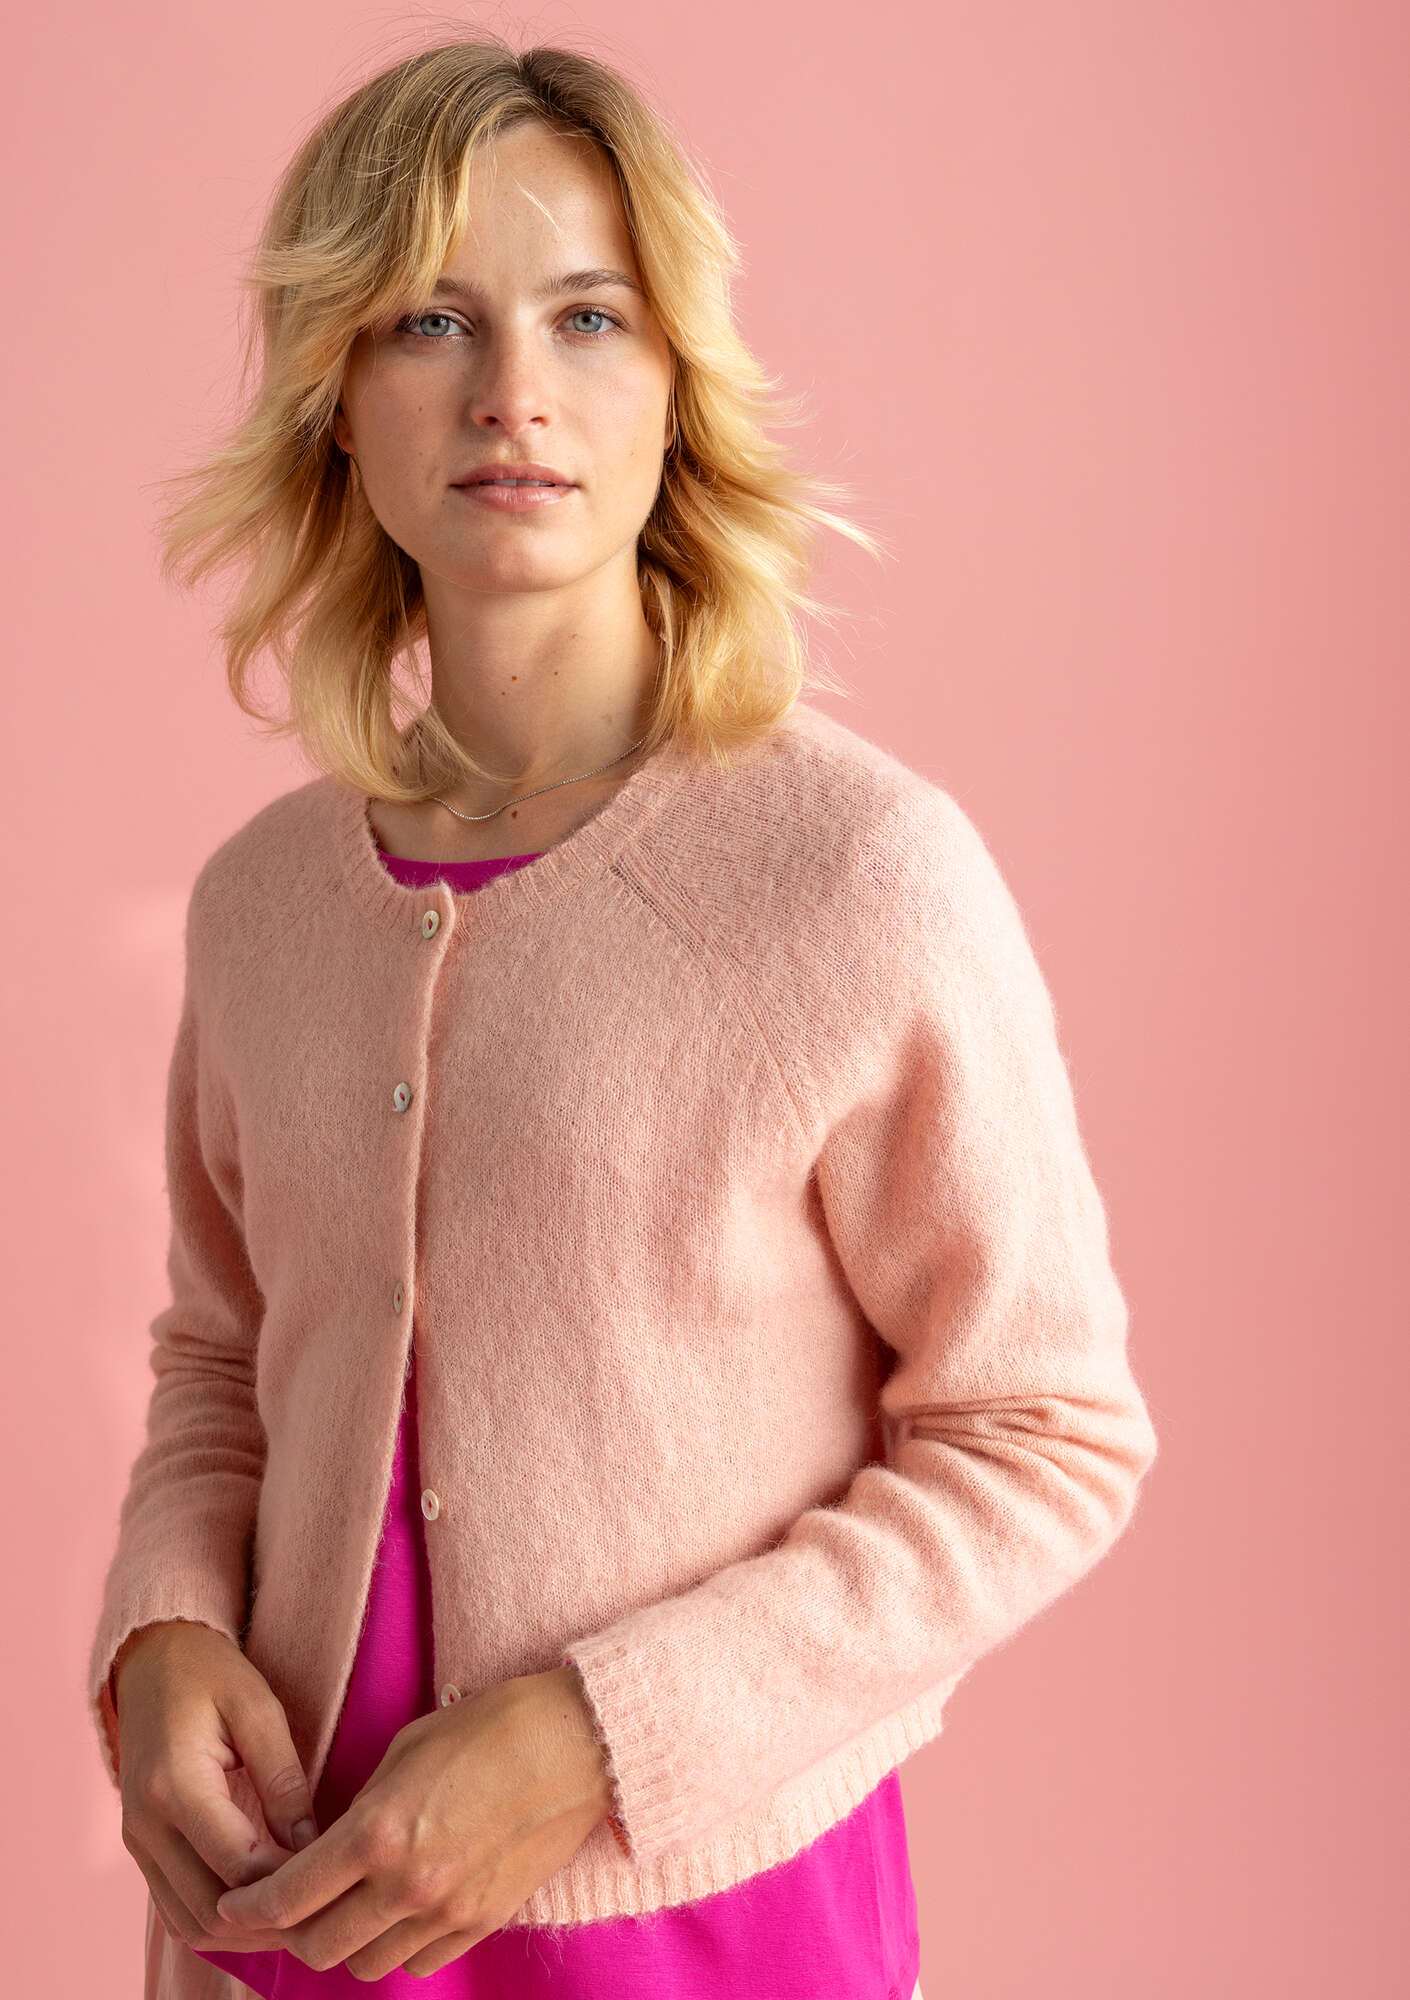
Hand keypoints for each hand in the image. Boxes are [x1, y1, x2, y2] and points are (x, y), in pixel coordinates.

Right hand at [113, 1619, 322, 1954]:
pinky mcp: (142, 1849)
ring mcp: (138, 1842)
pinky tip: (263, 1907)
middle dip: (268, 1920)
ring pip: (189, 1922)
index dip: (287, 1882)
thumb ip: (283, 1778)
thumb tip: (310, 1845)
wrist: (153, 1661)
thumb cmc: (211, 1675)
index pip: (237, 1864)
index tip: (332, 1875)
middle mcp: (146, 1825)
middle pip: (209, 1908)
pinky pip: (177, 1908)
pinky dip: (218, 1920)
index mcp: (175, 1785)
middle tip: (323, 1910)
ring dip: (242, 1931)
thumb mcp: (258, 1709)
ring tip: (299, 1915)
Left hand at [210, 1665, 613, 1977]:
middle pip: (319, 1947)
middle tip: (287, 1910)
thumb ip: (361, 1809)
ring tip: (349, 1908)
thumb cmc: (490, 1727)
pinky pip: (419, 1962)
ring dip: (347, 1943)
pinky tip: (400, 1912)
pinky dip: (398, 1947)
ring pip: (367, 1964)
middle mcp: (407, 1884)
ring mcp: (448, 1911)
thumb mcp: (406, 1750)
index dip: (248, 1910)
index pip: (288, 1897)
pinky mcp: (482, 1922)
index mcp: (378, 1833)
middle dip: (292, 1934)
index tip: (232, 1908)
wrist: (575, 1745)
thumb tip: (333, 1848)